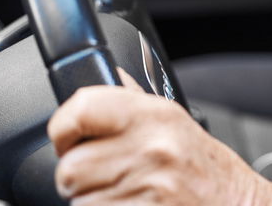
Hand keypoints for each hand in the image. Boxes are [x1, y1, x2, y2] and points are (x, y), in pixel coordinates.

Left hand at [49, 70, 271, 204]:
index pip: (81, 109)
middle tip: (99, 176)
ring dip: (91, 202)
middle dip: (77, 176)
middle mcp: (151, 149)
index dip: (63, 128)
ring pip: (78, 201)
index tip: (67, 138)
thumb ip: (133, 101)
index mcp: (155, 116)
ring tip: (121, 194)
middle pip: (70, 167)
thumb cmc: (208, 170)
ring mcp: (148, 189)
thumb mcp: (176, 121)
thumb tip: (106, 77)